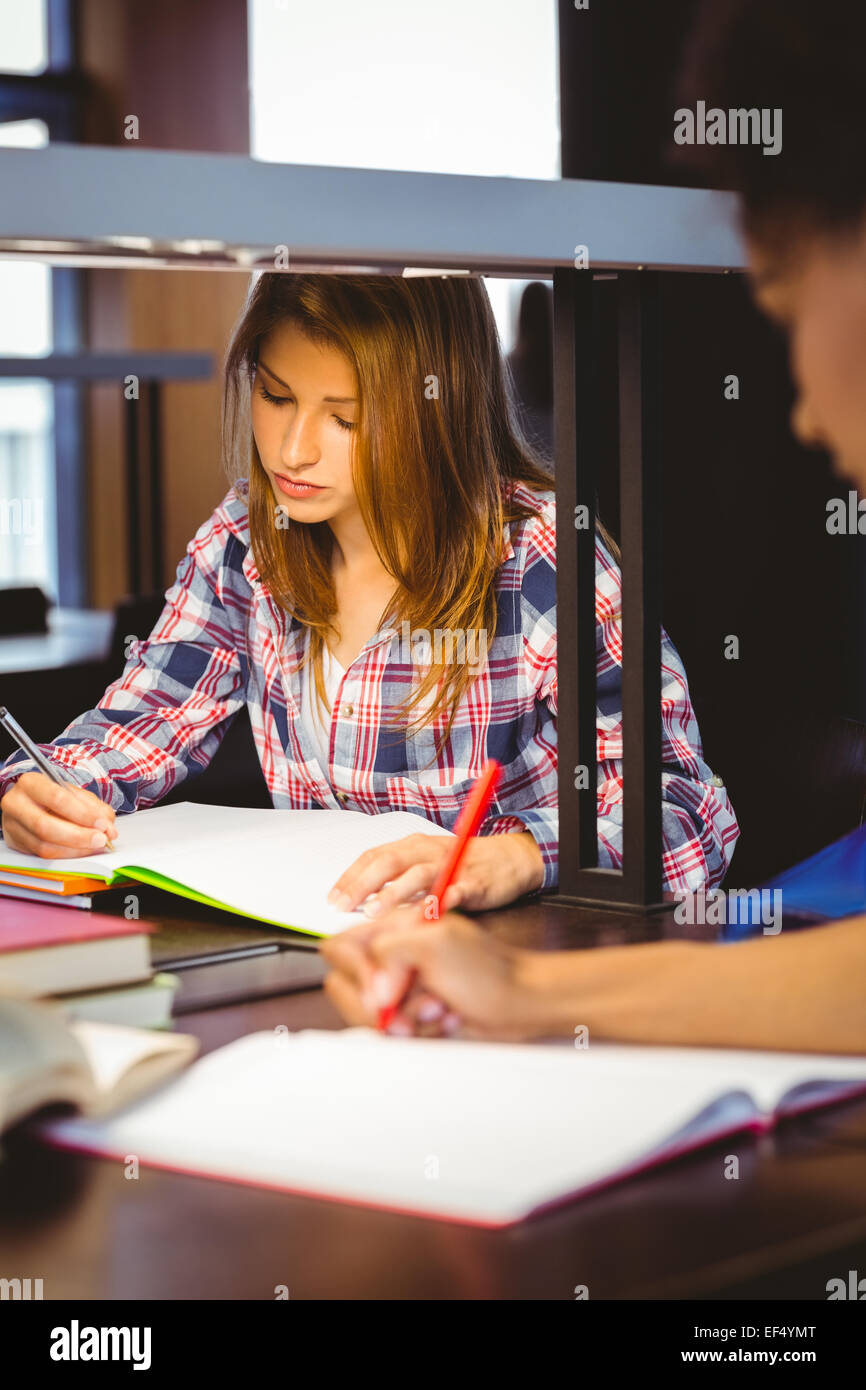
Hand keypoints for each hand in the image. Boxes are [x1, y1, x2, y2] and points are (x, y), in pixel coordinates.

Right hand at [0, 772, 117, 857]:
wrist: (30, 803)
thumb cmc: (53, 795)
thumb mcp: (74, 793)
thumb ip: (94, 808)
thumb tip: (108, 828)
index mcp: (31, 783)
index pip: (57, 799)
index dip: (83, 814)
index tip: (103, 824)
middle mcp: (16, 803)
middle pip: (46, 826)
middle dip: (79, 836)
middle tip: (101, 839)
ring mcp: (12, 825)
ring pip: (44, 845)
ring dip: (75, 849)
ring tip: (95, 845)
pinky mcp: (16, 843)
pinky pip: (43, 854)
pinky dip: (67, 854)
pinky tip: (82, 850)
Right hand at [320, 908, 543, 1041]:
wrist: (521, 1000)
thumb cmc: (491, 970)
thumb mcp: (437, 945)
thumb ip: (390, 953)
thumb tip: (372, 987)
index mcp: (395, 928)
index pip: (341, 946)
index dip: (355, 972)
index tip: (382, 990)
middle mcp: (395, 954)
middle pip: (350, 985)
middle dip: (381, 1004)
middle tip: (408, 1008)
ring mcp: (404, 984)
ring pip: (372, 1013)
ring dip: (405, 1018)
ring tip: (437, 1007)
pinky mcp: (413, 1010)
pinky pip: (394, 1029)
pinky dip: (419, 1029)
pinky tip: (444, 1017)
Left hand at [327, 830, 543, 917]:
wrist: (508, 859)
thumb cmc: (462, 864)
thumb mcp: (425, 864)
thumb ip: (397, 878)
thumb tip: (360, 900)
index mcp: (412, 846)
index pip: (373, 857)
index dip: (350, 877)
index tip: (332, 899)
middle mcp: (428, 852)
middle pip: (389, 862)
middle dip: (363, 885)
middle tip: (344, 906)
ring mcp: (452, 865)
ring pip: (418, 875)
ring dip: (395, 893)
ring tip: (376, 912)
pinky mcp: (475, 882)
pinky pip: (457, 890)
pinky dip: (442, 900)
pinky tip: (429, 912)